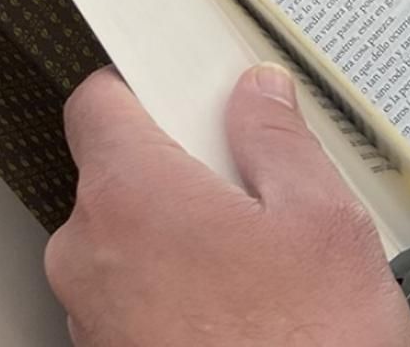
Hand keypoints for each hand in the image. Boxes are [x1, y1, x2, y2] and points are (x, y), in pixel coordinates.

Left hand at [46, 65, 409, 346]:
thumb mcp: (321, 221)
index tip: (180, 91)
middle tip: (252, 190)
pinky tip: (241, 310)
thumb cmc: (311, 346)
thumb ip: (276, 140)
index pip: (97, 104)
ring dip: (178, 241)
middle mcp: (89, 253)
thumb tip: (256, 93)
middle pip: (116, 177)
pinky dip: (175, 293)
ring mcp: (92, 316)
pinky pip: (131, 300)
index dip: (140, 89)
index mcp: (130, 196)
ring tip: (259, 266)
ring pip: (125, 244)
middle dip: (178, 175)